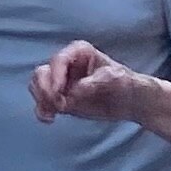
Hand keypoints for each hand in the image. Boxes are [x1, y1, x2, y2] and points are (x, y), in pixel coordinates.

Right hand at [32, 41, 146, 126]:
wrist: (131, 101)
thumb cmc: (126, 83)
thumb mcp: (114, 79)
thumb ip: (93, 83)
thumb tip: (73, 92)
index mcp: (78, 51)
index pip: (59, 60)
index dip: (55, 76)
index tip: (58, 94)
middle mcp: (66, 64)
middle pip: (42, 72)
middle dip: (45, 89)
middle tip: (58, 105)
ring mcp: (62, 82)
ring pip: (38, 86)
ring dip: (41, 100)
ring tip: (53, 114)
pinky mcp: (61, 98)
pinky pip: (43, 102)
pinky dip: (42, 110)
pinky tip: (49, 119)